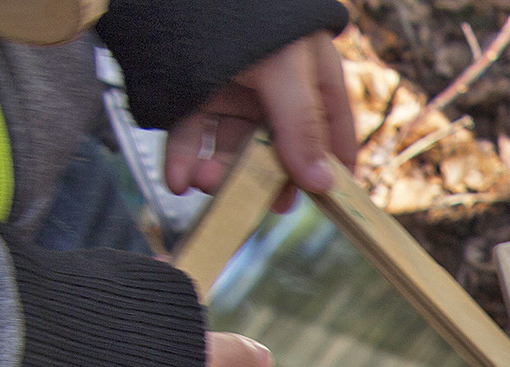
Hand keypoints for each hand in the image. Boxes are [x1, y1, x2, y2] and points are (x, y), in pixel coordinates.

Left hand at [164, 31, 355, 210]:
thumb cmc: (246, 12)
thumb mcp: (285, 69)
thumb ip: (302, 126)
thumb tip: (323, 185)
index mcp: (311, 79)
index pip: (331, 135)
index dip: (330, 169)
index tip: (326, 204)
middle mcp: (275, 90)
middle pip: (277, 150)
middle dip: (262, 179)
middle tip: (253, 203)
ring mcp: (232, 90)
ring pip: (228, 146)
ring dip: (217, 173)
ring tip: (203, 185)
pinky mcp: (191, 90)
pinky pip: (190, 134)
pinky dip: (182, 160)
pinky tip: (178, 180)